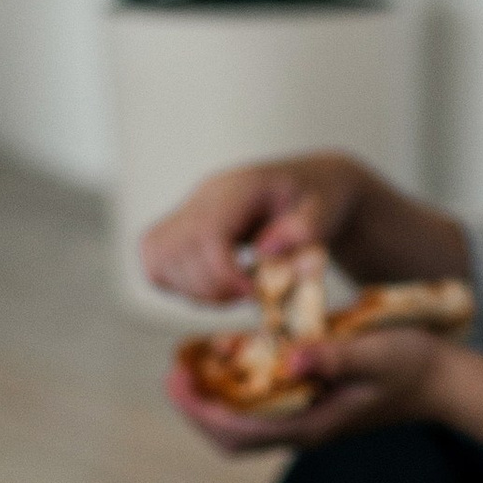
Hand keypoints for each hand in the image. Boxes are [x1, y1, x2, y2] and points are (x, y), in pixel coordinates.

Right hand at [140, 150, 372, 308]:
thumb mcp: (325, 212)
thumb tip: (265, 252)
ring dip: (194, 289)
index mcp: (239, 187)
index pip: (207, 232)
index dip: (223, 274)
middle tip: (249, 295)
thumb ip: (302, 230)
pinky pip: (156, 262)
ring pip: (158, 258)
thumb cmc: (321, 199)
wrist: (311, 187)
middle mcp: (204, 194)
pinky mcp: (180, 229)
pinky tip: (217, 286)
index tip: (254, 294)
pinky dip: (180, 284)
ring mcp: (187, 210)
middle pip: (176, 249)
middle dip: (210, 287)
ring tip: (235, 290)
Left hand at [164, 327, 456, 458]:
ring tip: (191, 360)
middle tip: (175, 368)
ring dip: (213, 396)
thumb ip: (333, 356)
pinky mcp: (309, 406)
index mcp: (312, 424)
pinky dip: (237, 386)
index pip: (240, 429)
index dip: (201, 407)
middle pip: (231, 435)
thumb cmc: (412, 365)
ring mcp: (305, 421)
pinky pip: (261, 405)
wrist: (442, 381)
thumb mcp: (376, 352)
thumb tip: (289, 359)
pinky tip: (228, 354)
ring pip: (242, 422)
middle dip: (197, 405)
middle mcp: (302, 430)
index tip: (178, 376)